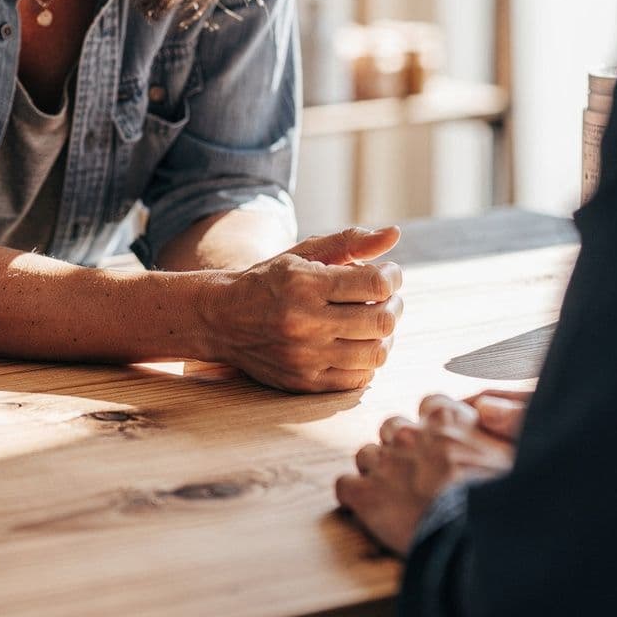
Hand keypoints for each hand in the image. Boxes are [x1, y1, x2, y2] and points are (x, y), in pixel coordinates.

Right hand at [198, 226, 403, 392]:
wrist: (222, 319)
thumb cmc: (270, 281)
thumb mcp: (305, 253)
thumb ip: (350, 242)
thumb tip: (395, 233)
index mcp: (305, 284)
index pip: (375, 283)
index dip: (392, 277)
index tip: (388, 274)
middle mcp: (304, 322)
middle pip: (381, 321)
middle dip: (395, 306)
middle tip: (388, 299)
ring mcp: (304, 357)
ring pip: (375, 354)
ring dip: (385, 336)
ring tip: (374, 322)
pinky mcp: (304, 383)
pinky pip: (358, 379)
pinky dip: (367, 360)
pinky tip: (357, 344)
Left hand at [333, 391, 526, 555]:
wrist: (478, 536)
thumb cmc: (505, 498)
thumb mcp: (521, 451)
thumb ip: (506, 420)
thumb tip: (487, 406)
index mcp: (449, 419)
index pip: (431, 405)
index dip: (433, 427)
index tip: (440, 446)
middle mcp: (412, 433)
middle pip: (392, 428)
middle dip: (401, 449)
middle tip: (417, 477)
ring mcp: (386, 462)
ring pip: (366, 455)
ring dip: (377, 473)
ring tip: (394, 499)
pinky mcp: (367, 495)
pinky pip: (344, 487)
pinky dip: (354, 499)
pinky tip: (368, 513)